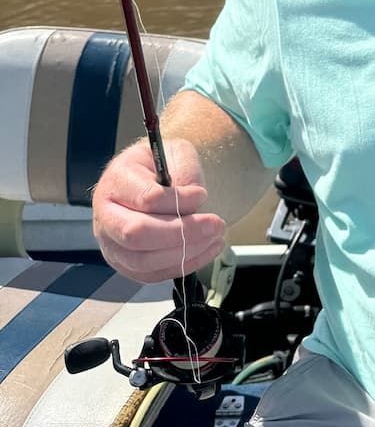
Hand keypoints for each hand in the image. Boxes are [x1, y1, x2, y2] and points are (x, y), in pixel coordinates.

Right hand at [92, 138, 226, 283]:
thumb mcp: (177, 152)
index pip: (145, 199)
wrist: (153, 180)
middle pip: (136, 234)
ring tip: (216, 238)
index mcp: (116, 180)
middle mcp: (105, 215)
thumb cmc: (164, 165)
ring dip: (185, 253)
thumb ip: (186, 170)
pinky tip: (206, 250)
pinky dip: (182, 266)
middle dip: (182, 233)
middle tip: (217, 225)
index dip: (178, 201)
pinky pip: (151, 274)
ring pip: (143, 260)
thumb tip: (194, 201)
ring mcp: (111, 243)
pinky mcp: (124, 263)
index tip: (203, 195)